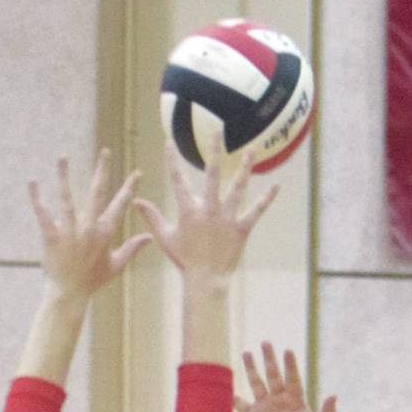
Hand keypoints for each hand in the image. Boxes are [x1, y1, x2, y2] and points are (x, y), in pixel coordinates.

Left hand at [28, 148, 150, 301]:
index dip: (129, 188)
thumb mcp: (117, 265)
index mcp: (106, 234)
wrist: (70, 294)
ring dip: (65, 176)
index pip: (120, 206)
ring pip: (68, 199)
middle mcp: (90, 229)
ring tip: (63, 157)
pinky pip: (44, 214)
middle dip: (103, 171)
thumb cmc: (92, 280)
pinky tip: (33, 182)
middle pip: (97, 194)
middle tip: (105, 151)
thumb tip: (149, 237)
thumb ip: (133, 248)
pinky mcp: (52, 236)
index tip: (137, 172)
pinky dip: (38, 198)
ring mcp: (71, 232)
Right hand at [135, 138, 277, 281]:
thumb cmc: (185, 260)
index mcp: (188, 210)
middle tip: (217, 132)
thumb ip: (152, 217)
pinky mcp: (241, 229)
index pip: (177, 180)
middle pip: (212, 175)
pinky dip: (266, 199)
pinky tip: (276, 186)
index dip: (172, 160)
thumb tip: (136, 200)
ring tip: (252, 150)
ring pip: (237, 188)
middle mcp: (208, 210)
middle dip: (213, 152)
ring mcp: (226, 219)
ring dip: (245, 168)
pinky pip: (255, 211)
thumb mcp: (165, 237)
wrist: (205, 280)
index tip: (169, 142)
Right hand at [235, 342, 335, 411]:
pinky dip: (235, 399)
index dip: (290, 365)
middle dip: (269, 359)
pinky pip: (241, 406)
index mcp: (295, 400)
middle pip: (273, 375)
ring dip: (251, 369)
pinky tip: (230, 390)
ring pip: (256, 383)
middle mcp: (279, 400)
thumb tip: (334, 395)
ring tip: (246, 353)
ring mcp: (265, 408)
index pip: (293, 378)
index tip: (287, 350)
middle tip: (266, 343)